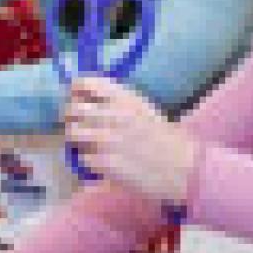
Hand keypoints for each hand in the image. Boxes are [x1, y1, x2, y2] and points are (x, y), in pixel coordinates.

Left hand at [63, 77, 197, 204]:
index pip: (84, 83)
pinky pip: (82, 157)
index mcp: (123, 97)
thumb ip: (116, 102)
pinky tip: (100, 161)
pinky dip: (88, 160)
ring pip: (72, 133)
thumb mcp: (142, 108)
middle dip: (70, 117)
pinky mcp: (104, 162)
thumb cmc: (165, 138)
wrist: (182, 168)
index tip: (77, 98)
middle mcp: (111, 114)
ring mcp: (106, 139)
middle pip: (72, 109)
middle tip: (77, 124)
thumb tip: (88, 100)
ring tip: (87, 144)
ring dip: (76, 138)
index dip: (75, 91)